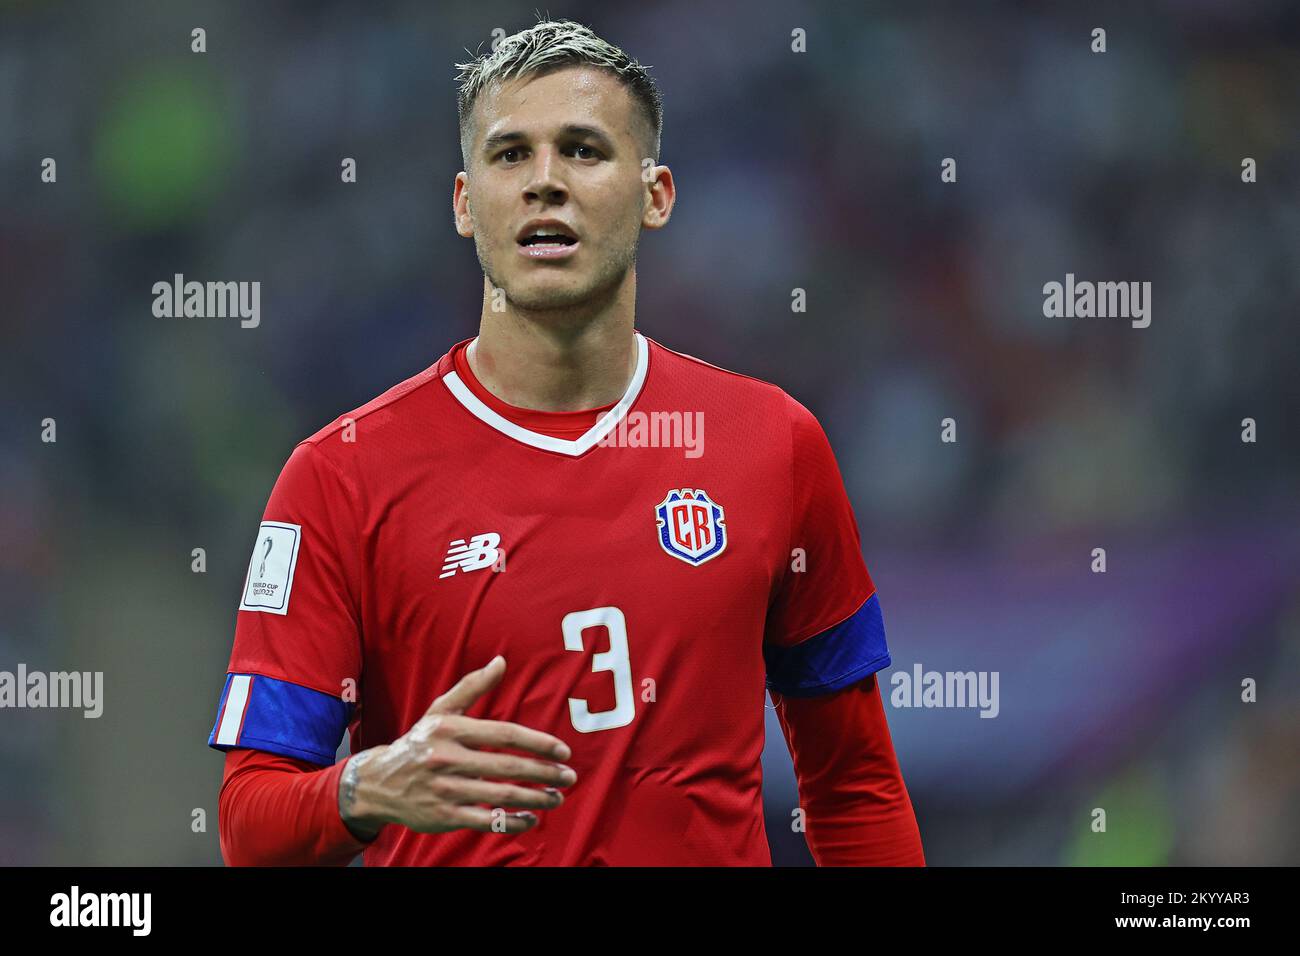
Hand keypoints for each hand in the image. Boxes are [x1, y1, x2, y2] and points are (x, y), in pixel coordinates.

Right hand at [338, 656, 575, 838]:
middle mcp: (447, 758)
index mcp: (450, 729)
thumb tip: (501, 662)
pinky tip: (531, 819)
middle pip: (507, 767)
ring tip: (557, 798)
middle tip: (569, 777)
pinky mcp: (443, 816)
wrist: (377, 782)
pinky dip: (512, 822)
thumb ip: (473, 687)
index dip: (538, 743)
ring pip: (500, 796)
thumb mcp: (440, 710)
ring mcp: (445, 789)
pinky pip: (485, 821)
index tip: (563, 751)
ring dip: (536, 798)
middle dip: (545, 773)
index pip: (504, 734)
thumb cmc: (419, 742)